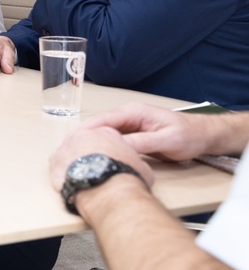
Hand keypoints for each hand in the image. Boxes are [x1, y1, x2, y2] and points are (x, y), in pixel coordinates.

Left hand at [49, 124, 155, 192]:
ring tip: (81, 177)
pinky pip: (56, 167)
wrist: (110, 191)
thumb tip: (133, 166)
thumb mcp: (141, 165)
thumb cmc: (127, 179)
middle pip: (82, 142)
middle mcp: (83, 135)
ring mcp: (67, 147)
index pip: (101, 136)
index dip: (103, 149)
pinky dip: (62, 174)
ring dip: (72, 163)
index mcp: (105, 132)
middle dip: (85, 153)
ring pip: (68, 153)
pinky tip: (70, 183)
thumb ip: (132, 160)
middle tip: (90, 168)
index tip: (103, 159)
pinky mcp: (55, 163)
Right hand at [78, 103, 211, 162]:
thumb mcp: (167, 140)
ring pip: (102, 133)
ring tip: (73, 156)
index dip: (86, 131)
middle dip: (81, 137)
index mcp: (133, 112)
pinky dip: (100, 147)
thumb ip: (142, 142)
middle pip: (97, 125)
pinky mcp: (130, 135)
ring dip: (89, 143)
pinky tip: (92, 156)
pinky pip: (110, 140)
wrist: (202, 136)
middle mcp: (127, 116)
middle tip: (66, 152)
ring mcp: (128, 125)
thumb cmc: (188, 135)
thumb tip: (119, 146)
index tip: (72, 142)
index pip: (103, 119)